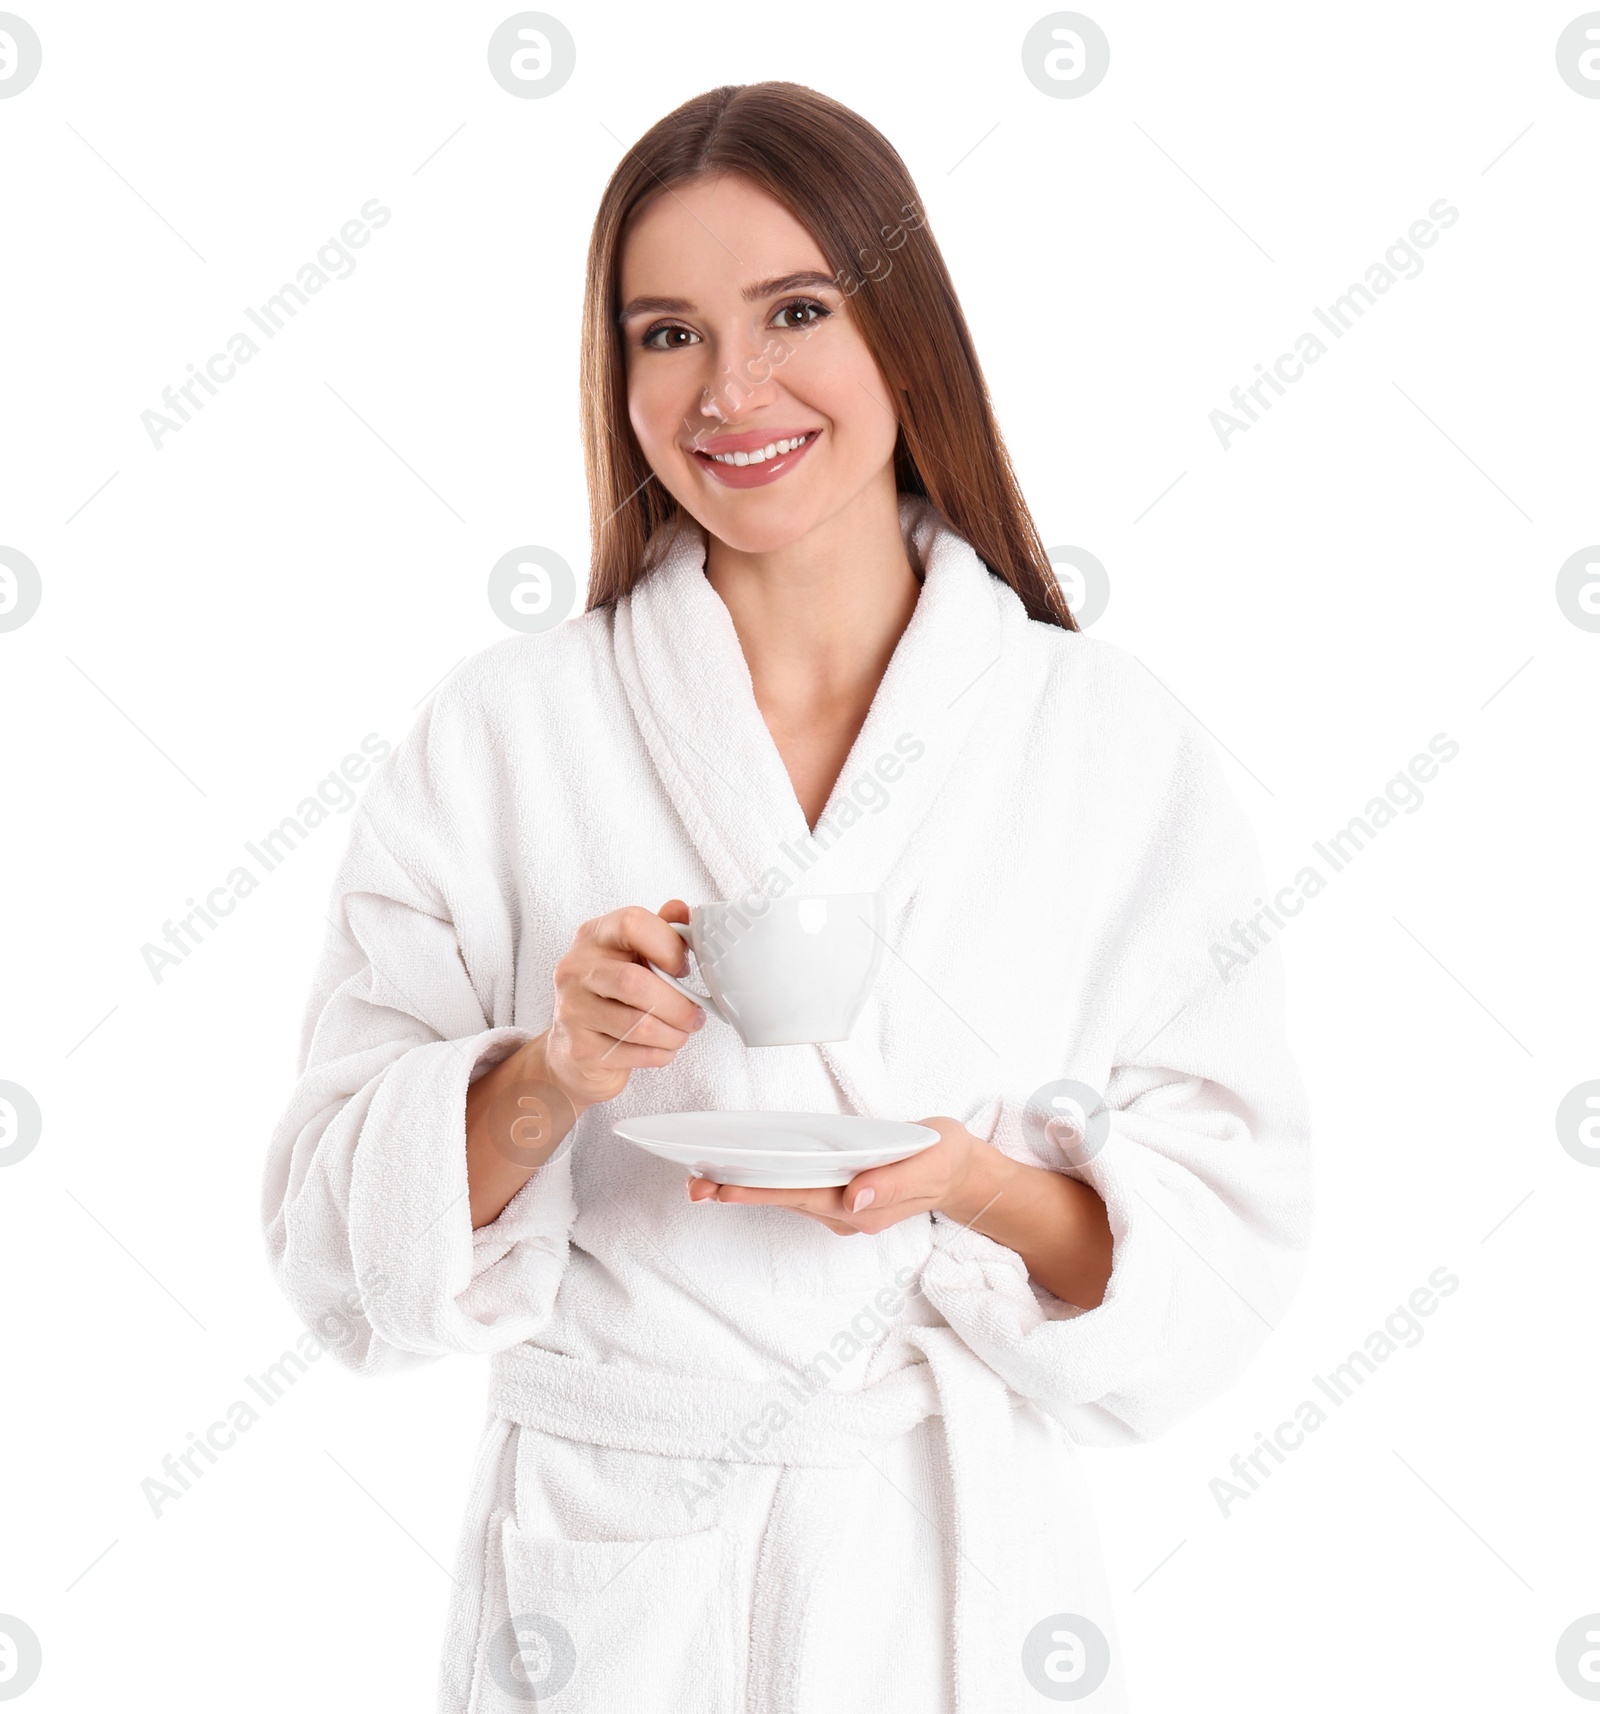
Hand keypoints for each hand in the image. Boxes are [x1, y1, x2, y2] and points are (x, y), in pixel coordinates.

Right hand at [543, 900, 707, 1110]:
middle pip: (635, 982)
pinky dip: (660, 1054)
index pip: (632, 924)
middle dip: (677, 1004)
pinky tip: (662, 1048)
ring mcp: (572, 1010)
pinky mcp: (579, 1049)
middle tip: (694, 1015)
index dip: (669, 945)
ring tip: (681, 1033)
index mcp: (593, 937)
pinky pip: (633, 1053)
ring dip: (673, 1033)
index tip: (683, 968)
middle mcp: (575, 969)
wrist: (572, 1051)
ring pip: (637, 1023)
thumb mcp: (634, 956)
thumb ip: (659, 931)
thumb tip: (683, 909)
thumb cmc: (611, 996)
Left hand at [687, 1116, 981, 1234]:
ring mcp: (842, 1205)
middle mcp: (845, 1212)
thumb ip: (894, 1184)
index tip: (724, 1188)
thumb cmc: (945, 1161)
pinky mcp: (841, 1192)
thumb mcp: (931, 1163)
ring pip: (787, 1196)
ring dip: (747, 1188)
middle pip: (784, 1200)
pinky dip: (767, 1181)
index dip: (760, 1191)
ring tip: (703, 1180)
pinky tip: (744, 1172)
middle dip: (739, 1193)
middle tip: (694, 1186)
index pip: (801, 1197)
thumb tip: (854, 1198)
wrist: (963, 1174)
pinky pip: (797, 1188)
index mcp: (863, 1208)